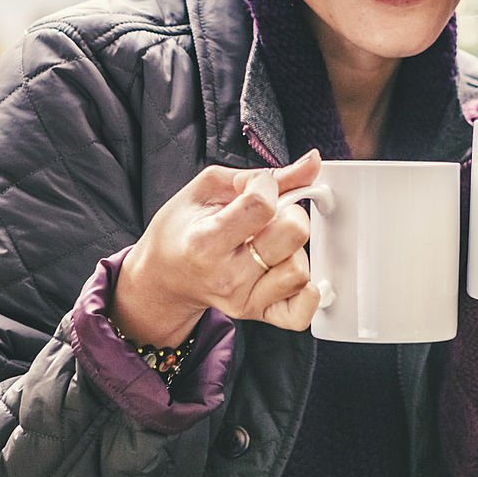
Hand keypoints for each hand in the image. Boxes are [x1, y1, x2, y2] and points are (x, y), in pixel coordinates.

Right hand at [111, 150, 322, 344]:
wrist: (164, 276)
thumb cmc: (184, 228)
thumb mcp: (210, 188)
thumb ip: (265, 174)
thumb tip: (312, 162)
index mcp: (206, 241)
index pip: (262, 204)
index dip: (266, 186)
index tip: (256, 187)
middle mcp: (227, 277)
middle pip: (293, 234)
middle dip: (289, 212)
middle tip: (270, 215)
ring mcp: (244, 300)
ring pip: (300, 269)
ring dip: (294, 249)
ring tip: (271, 243)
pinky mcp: (258, 314)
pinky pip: (300, 313)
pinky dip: (307, 293)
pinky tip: (290, 269)